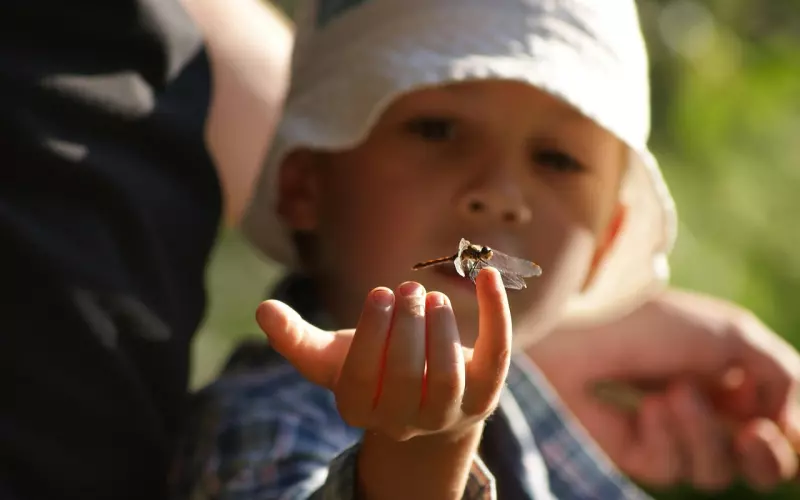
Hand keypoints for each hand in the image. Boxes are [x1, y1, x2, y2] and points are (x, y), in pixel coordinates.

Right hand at [255, 267, 511, 441]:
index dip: (372, 333)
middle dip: (408, 328)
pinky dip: (496, 313)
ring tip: (431, 296)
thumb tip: (263, 309)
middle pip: (408, 379)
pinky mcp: (485, 394)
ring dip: (442, 329)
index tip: (379, 294)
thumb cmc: (374, 370)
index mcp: (361, 410)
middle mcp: (405, 421)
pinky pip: (496, 355)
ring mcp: (449, 412)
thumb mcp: (333, 359)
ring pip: (450, 377)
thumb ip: (297, 339)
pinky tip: (490, 275)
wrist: (426, 404)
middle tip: (408, 290)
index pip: (364, 378)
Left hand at [528, 288, 799, 492]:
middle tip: (753, 433)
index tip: (783, 426)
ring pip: (718, 472)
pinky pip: (673, 470)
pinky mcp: (636, 454)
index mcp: (733, 378)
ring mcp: (671, 434)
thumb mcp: (734, 336)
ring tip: (674, 391)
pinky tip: (648, 408)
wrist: (577, 329)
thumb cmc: (652, 322)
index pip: (781, 427)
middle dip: (767, 457)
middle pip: (761, 467)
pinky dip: (668, 437)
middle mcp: (707, 410)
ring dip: (704, 433)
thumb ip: (785, 379)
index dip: (792, 436)